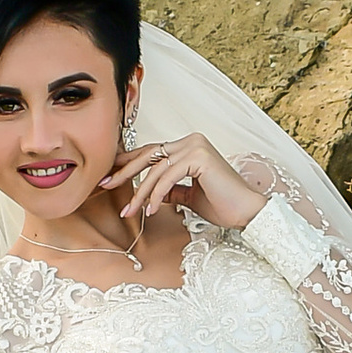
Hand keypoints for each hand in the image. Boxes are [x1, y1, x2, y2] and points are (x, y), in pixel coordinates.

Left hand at [103, 131, 267, 235]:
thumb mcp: (189, 196)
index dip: (128, 163)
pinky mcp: (199, 157)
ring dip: (139, 192)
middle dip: (123, 172)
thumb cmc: (222, 204)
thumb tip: (152, 194)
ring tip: (130, 211)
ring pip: (155, 169)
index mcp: (188, 146)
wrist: (247, 212)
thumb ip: (171, 190)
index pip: (152, 151)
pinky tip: (152, 210)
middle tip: (104, 185)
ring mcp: (195, 146)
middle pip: (148, 155)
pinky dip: (157, 195)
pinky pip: (167, 177)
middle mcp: (191, 140)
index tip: (109, 175)